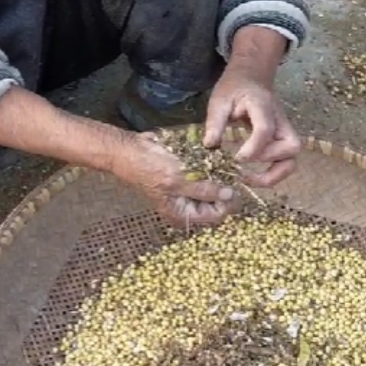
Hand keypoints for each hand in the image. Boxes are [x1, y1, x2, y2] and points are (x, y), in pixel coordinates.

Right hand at [109, 131, 239, 229]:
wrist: (130, 150)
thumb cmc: (150, 168)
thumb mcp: (177, 180)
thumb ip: (203, 189)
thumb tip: (229, 195)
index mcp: (184, 214)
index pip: (216, 215)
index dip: (227, 202)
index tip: (234, 185)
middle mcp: (187, 205)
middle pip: (217, 202)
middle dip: (225, 187)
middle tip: (232, 171)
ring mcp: (188, 189)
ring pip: (214, 186)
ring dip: (219, 175)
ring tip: (223, 162)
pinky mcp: (189, 174)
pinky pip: (206, 173)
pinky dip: (212, 165)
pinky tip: (214, 156)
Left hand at [205, 49, 301, 191]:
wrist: (250, 79)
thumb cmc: (234, 89)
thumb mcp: (219, 101)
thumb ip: (215, 122)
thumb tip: (209, 145)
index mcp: (263, 106)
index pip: (266, 128)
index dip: (254, 147)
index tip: (237, 159)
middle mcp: (280, 120)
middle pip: (291, 145)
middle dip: (269, 160)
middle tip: (244, 167)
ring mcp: (284, 131)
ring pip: (293, 157)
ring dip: (276, 173)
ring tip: (251, 180)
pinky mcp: (282, 140)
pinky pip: (286, 161)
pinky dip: (274, 173)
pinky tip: (254, 176)